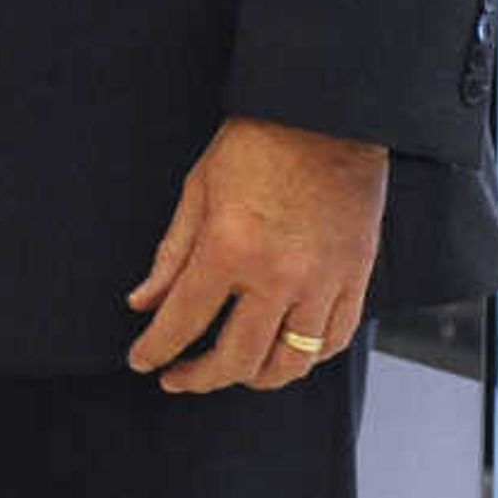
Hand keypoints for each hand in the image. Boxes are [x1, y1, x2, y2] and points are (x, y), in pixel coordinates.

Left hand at [124, 114, 388, 392]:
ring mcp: (323, 283)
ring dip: (253, 379)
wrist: (326, 118)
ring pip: (289, 363)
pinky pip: (332, 341)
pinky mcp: (356, 280)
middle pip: (236, 358)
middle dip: (199, 377)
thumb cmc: (256, 146)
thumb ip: (170, 256)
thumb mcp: (196, 191)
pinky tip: (281, 355)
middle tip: (177, 378)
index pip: (183, 320)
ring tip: (228, 373)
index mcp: (229, 250)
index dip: (156, 349)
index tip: (141, 362)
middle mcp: (278, 277)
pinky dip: (305, 359)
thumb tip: (143, 302)